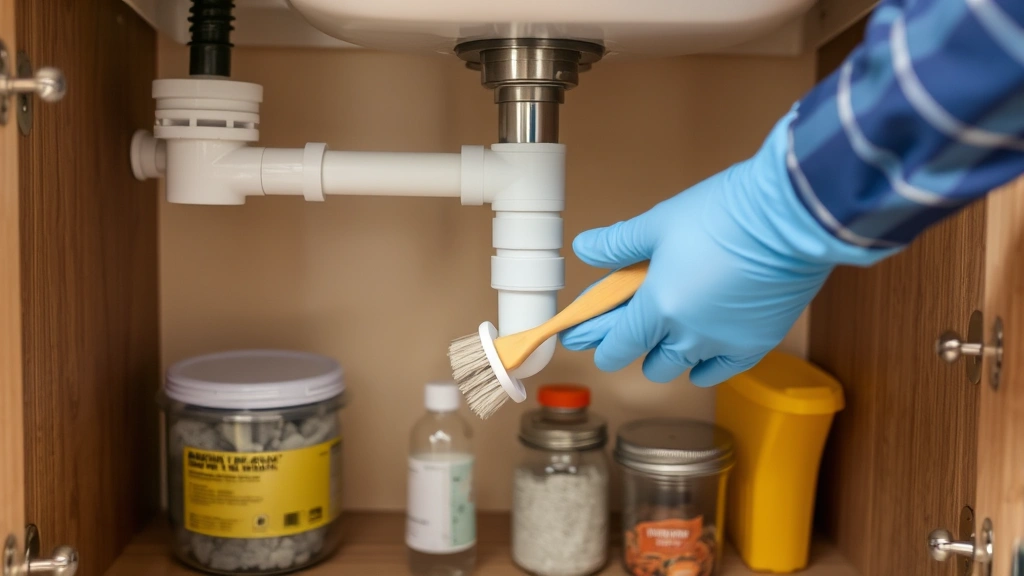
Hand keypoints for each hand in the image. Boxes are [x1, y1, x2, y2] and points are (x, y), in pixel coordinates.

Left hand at [560, 112, 896, 385]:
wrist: (789, 217)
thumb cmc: (723, 214)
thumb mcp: (658, 223)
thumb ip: (618, 244)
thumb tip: (584, 249)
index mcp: (657, 308)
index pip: (617, 346)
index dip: (599, 345)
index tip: (587, 337)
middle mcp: (688, 336)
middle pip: (649, 365)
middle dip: (637, 348)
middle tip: (636, 323)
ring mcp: (723, 344)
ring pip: (683, 370)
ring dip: (671, 357)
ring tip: (673, 330)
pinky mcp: (757, 344)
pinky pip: (721, 372)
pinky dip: (707, 367)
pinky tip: (702, 354)